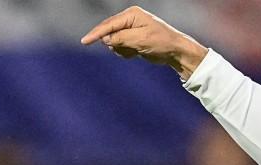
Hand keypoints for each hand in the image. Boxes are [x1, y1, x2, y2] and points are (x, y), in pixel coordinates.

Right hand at [80, 6, 207, 78]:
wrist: (176, 51)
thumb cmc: (162, 42)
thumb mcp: (141, 40)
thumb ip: (121, 38)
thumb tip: (105, 39)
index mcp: (131, 15)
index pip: (109, 24)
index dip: (96, 33)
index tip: (84, 41)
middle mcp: (129, 20)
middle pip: (109, 33)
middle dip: (115, 44)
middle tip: (130, 49)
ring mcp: (130, 30)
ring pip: (113, 42)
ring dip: (121, 50)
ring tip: (135, 51)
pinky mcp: (131, 39)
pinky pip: (119, 48)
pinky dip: (125, 53)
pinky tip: (136, 53)